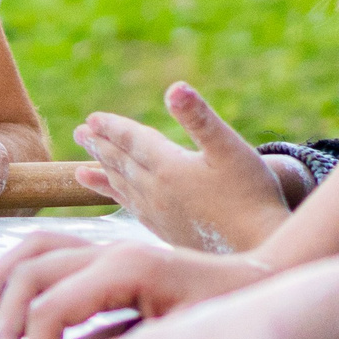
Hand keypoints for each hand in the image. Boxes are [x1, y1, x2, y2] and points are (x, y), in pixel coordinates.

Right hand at [0, 231, 271, 338]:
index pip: (48, 311)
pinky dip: (23, 286)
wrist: (300, 296)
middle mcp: (113, 252)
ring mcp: (114, 254)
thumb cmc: (265, 335)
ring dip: (1, 294)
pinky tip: (18, 322)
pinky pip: (52, 263)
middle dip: (7, 329)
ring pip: (31, 257)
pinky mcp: (119, 269)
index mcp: (128, 268)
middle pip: (27, 276)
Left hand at [76, 84, 291, 251]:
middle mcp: (156, 192)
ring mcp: (159, 215)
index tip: (92, 118)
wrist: (259, 250)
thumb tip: (174, 88)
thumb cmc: (251, 195)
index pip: (132, 141)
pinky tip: (118, 201)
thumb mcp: (231, 149)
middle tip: (79, 133)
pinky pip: (132, 209)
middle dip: (99, 147)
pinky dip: (117, 201)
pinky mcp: (166, 233)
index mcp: (168, 167)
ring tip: (79, 169)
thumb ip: (200, 119)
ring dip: (101, 174)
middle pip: (120, 164)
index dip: (112, 128)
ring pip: (121, 189)